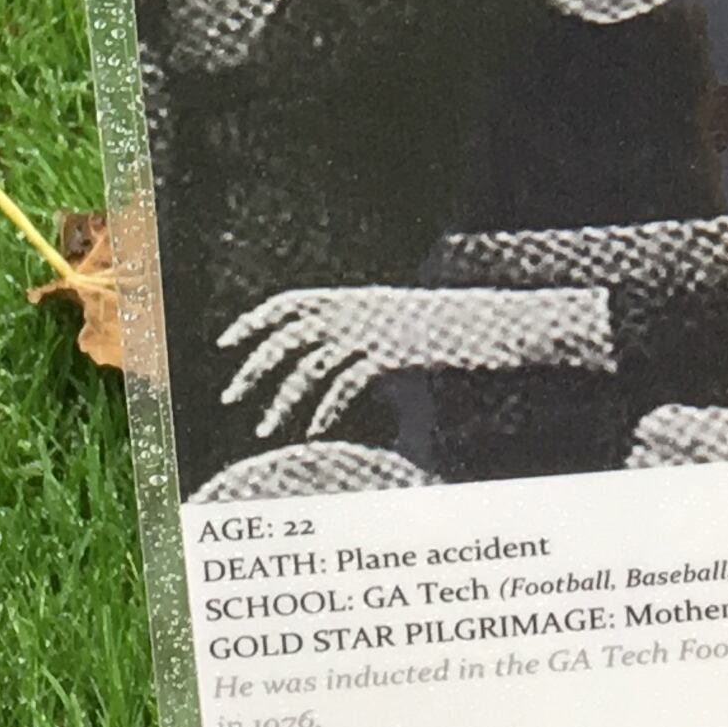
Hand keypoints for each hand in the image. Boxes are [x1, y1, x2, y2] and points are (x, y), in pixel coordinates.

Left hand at [216, 278, 613, 440]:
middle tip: (230, 396)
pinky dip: (326, 408)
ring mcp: (375, 329)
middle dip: (255, 365)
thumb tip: (343, 362)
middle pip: (290, 334)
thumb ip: (370, 336)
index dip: (255, 319)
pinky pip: (346, 382)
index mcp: (357, 297)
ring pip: (311, 363)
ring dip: (284, 398)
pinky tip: (315, 429)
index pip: (292, 301)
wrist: (501, 323)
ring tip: (266, 428)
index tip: (226, 342)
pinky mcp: (393, 352)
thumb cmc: (455, 331)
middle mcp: (359, 308)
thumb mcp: (406, 326)